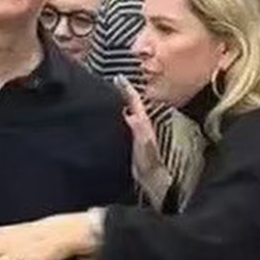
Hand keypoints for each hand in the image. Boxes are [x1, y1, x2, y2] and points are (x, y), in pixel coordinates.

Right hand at [115, 77, 170, 206]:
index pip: (134, 101)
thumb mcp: (144, 148)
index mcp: (143, 123)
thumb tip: (131, 115)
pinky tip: (112, 116)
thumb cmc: (148, 166)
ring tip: (108, 94)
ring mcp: (137, 132)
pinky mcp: (132, 141)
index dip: (127, 89)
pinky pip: (123, 122)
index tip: (117, 78)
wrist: (151, 182)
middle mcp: (141, 125)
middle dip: (122, 91)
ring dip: (120, 102)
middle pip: (131, 103)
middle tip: (111, 81)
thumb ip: (139, 132)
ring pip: (128, 112)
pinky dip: (117, 115)